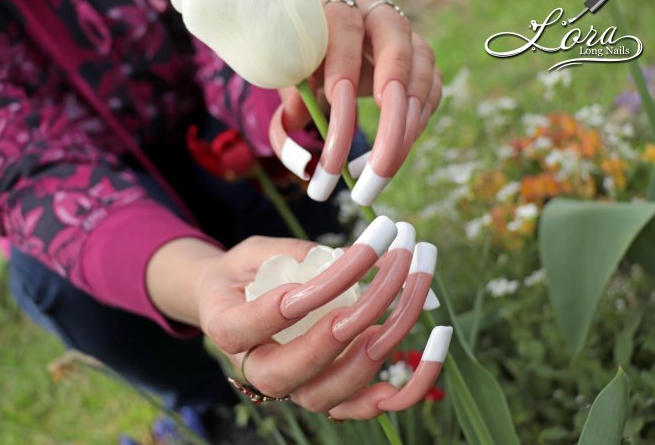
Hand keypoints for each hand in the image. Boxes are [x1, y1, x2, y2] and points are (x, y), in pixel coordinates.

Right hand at [178, 217, 448, 419]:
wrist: (240, 303)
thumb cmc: (249, 273)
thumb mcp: (256, 252)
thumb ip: (292, 255)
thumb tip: (352, 257)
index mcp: (227, 330)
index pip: (250, 326)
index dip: (286, 303)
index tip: (322, 268)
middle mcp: (259, 371)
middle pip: (293, 371)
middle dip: (345, 325)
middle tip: (383, 276)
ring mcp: (296, 388)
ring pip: (332, 394)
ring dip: (379, 345)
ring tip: (410, 294)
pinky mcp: (330, 394)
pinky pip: (366, 406)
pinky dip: (403, 388)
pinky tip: (431, 348)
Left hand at [272, 0, 442, 205]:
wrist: (323, 43)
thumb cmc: (303, 61)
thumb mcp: (288, 79)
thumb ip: (289, 112)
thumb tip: (304, 166)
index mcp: (335, 8)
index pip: (344, 29)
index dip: (343, 68)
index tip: (336, 104)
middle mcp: (375, 15)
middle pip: (396, 45)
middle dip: (390, 103)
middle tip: (374, 157)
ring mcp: (405, 37)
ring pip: (422, 69)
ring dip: (407, 124)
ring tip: (381, 168)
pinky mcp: (422, 61)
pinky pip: (432, 90)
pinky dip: (418, 123)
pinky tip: (397, 151)